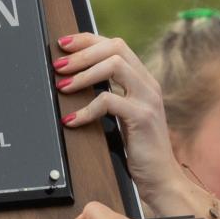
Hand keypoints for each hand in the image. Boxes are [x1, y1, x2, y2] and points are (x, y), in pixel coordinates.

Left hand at [53, 33, 189, 205]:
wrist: (161, 177)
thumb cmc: (139, 148)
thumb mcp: (124, 115)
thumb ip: (111, 95)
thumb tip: (77, 80)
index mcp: (142, 80)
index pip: (116, 45)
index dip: (87, 40)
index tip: (63, 45)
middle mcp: (148, 84)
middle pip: (115, 47)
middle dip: (82, 53)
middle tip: (59, 66)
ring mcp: (148, 99)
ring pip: (114, 65)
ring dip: (83, 74)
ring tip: (63, 87)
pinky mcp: (142, 117)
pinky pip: (109, 101)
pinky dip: (86, 109)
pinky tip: (71, 121)